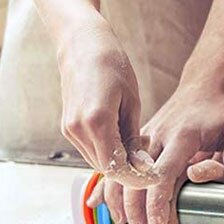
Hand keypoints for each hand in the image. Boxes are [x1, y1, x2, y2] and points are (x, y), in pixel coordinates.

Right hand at [58, 17, 157, 188]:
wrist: (82, 45)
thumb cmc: (112, 65)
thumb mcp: (131, 100)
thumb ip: (133, 136)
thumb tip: (141, 165)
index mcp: (97, 122)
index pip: (116, 168)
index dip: (137, 178)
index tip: (155, 178)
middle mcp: (78, 130)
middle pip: (106, 168)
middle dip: (129, 172)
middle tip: (152, 165)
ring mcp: (69, 129)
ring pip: (96, 161)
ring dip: (117, 163)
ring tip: (140, 150)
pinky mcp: (67, 127)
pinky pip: (89, 149)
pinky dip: (106, 151)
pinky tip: (123, 141)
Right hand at [102, 86, 223, 223]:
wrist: (203, 84)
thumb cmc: (221, 111)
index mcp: (181, 136)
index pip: (162, 176)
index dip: (158, 205)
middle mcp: (157, 136)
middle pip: (136, 178)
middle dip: (137, 209)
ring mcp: (144, 137)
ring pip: (121, 171)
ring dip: (119, 200)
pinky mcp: (138, 139)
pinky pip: (118, 163)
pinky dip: (108, 183)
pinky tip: (97, 202)